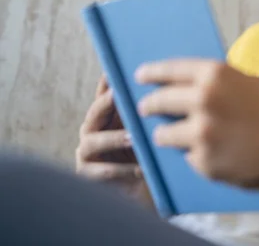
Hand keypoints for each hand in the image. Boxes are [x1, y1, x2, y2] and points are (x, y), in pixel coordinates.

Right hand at [76, 75, 151, 205]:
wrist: (142, 190)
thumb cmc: (147, 154)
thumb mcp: (150, 130)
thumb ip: (152, 111)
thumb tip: (171, 85)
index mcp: (107, 116)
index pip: (105, 93)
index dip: (108, 81)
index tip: (116, 68)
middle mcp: (93, 130)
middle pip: (95, 112)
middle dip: (106, 103)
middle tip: (118, 95)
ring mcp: (87, 153)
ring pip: (94, 142)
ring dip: (113, 138)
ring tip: (132, 137)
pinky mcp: (89, 175)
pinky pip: (103, 172)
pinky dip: (122, 170)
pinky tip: (140, 169)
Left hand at [135, 59, 258, 186]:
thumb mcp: (243, 82)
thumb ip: (211, 82)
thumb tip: (174, 85)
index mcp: (215, 74)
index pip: (169, 69)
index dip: (151, 73)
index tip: (139, 77)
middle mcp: (204, 100)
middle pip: (158, 102)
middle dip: (149, 106)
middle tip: (146, 108)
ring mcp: (202, 134)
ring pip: (162, 135)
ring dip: (168, 135)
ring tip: (186, 135)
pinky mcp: (204, 162)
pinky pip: (186, 157)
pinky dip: (195, 155)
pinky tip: (217, 152)